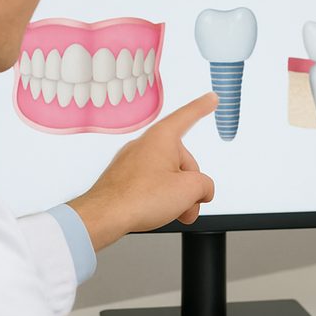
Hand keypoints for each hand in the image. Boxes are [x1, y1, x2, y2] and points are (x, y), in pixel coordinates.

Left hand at [68, 92, 216, 250]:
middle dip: (190, 185)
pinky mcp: (123, 177)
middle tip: (189, 206)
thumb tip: (202, 190)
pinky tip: (157, 211)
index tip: (210, 98)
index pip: (188, 116)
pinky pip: (150, 183)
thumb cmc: (139, 198)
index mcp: (162, 137)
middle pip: (182, 160)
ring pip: (166, 174)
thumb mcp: (189, 190)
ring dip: (176, 195)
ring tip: (173, 213)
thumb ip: (205, 185)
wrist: (104, 216)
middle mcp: (145, 145)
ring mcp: (132, 161)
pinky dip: (159, 197)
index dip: (202, 107)